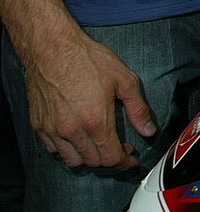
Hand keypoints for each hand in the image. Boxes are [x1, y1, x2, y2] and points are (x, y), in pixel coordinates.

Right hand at [23, 32, 154, 170]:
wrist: (53, 49)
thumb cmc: (88, 60)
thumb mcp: (124, 80)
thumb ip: (138, 109)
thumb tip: (148, 130)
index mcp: (95, 122)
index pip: (111, 158)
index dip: (125, 162)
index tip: (132, 159)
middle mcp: (72, 131)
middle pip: (93, 162)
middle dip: (110, 159)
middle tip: (120, 148)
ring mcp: (52, 130)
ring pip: (71, 160)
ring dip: (88, 158)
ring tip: (99, 145)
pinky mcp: (39, 125)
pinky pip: (53, 150)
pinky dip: (67, 150)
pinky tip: (77, 138)